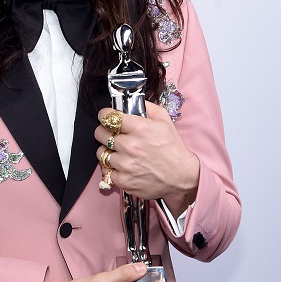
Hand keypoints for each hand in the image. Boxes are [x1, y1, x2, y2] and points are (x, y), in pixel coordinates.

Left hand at [95, 103, 199, 217]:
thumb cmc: (173, 148)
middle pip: (99, 133)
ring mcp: (125, 164)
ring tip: (118, 151)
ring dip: (107, 150)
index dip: (105, 115)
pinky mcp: (123, 180)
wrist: (181, 177)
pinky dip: (111, 168)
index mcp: (140, 128)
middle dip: (104, 132)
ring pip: (100, 152)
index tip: (106, 117)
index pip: (108, 116)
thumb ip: (147, 107)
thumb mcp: (165, 120)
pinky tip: (121, 165)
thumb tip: (131, 101)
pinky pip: (106, 170)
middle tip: (112, 134)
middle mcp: (130, 145)